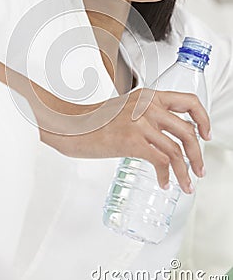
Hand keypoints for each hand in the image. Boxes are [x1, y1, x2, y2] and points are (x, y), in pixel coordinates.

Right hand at [40, 88, 210, 193]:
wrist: (72, 125)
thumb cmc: (96, 120)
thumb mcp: (127, 109)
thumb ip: (148, 116)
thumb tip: (168, 137)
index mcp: (149, 96)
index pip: (189, 101)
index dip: (203, 119)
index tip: (206, 134)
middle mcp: (148, 106)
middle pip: (188, 131)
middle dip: (198, 155)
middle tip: (199, 169)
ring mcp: (140, 123)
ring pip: (177, 150)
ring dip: (186, 171)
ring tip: (186, 184)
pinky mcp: (131, 141)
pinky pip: (161, 161)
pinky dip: (166, 176)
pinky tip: (163, 182)